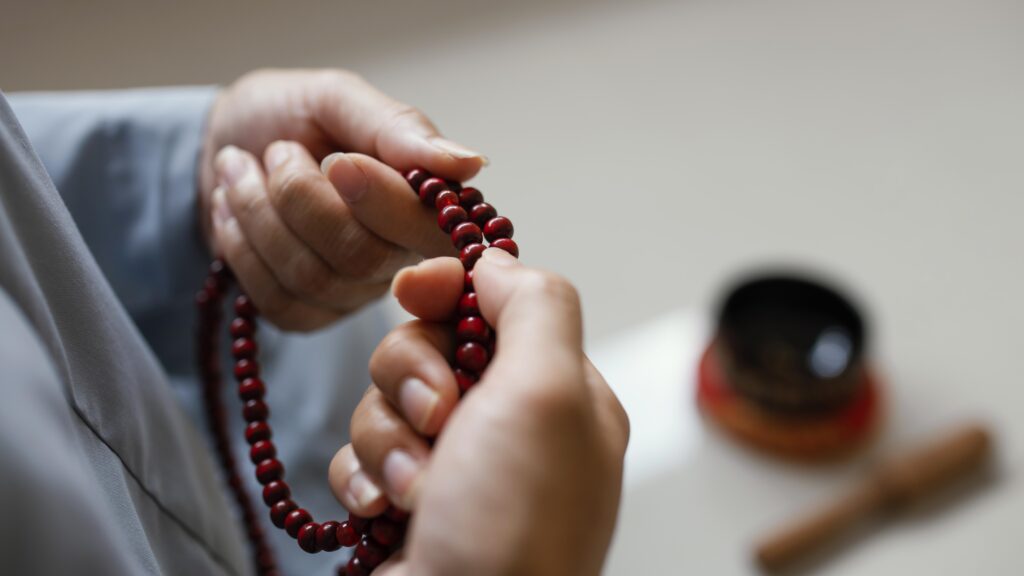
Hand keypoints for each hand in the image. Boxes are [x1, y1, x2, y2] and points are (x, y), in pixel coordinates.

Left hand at [200, 69, 486, 329]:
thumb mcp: (338, 98)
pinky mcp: (308, 314)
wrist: (223, 142)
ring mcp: (354, 291)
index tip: (338, 162)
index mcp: (424, 202)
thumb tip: (472, 162)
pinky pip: (279, 304)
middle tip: (276, 151)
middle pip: (362, 256)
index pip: (429, 228)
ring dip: (257, 213)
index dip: (384, 204)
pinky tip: (232, 213)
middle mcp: (401, 256)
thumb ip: (399, 128)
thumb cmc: (290, 115)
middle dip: (298, 197)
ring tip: (240, 169)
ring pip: (311, 278)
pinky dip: (241, 249)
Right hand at [328, 249, 629, 575]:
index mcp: (559, 391)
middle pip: (430, 343)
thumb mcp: (550, 393)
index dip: (449, 287)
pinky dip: (367, 479)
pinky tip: (388, 516)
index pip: (497, 302)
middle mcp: (510, 424)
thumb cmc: (514, 521)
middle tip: (437, 421)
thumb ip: (536, 307)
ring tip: (417, 490)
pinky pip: (363, 455)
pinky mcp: (406, 503)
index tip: (412, 292)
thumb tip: (497, 264)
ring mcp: (457, 466)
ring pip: (386, 398)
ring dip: (388, 438)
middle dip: (413, 375)